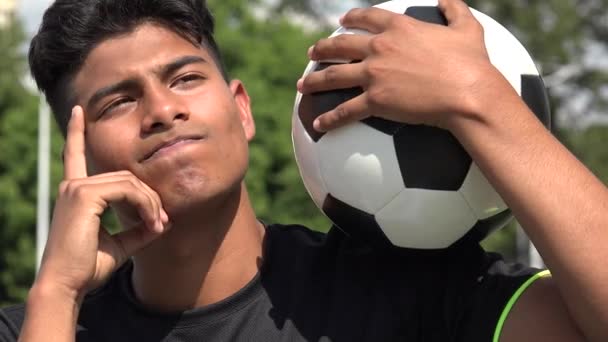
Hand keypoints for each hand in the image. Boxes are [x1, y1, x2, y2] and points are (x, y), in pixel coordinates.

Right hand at [35, 106, 168, 301]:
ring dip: (151, 204)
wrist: (68, 285)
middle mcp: (74, 186)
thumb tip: (163, 222)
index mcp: (77, 193)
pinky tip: (152, 223)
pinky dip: (146, 205)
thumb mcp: (120, 245)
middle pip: (127, 177)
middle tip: (162, 223)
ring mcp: (77, 188)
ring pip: (131, 182)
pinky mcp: (84, 194)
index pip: (74, 155)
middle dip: (150, 198)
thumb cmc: (88, 267)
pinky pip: (128, 190)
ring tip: (157, 226)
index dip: (75, 133)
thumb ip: (139, 230)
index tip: (78, 111)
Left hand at [298, 0, 499, 131]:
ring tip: (302, 86)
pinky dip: (329, 119)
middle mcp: (380, 47)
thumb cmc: (472, 62)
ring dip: (314, 81)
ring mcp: (374, 74)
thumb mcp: (467, 28)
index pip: (367, 18)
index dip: (352, 18)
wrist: (467, 93)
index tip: (341, 21)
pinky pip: (345, 111)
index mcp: (399, 28)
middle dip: (323, 48)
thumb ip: (454, 9)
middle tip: (311, 53)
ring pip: (334, 76)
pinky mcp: (375, 101)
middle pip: (341, 45)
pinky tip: (318, 124)